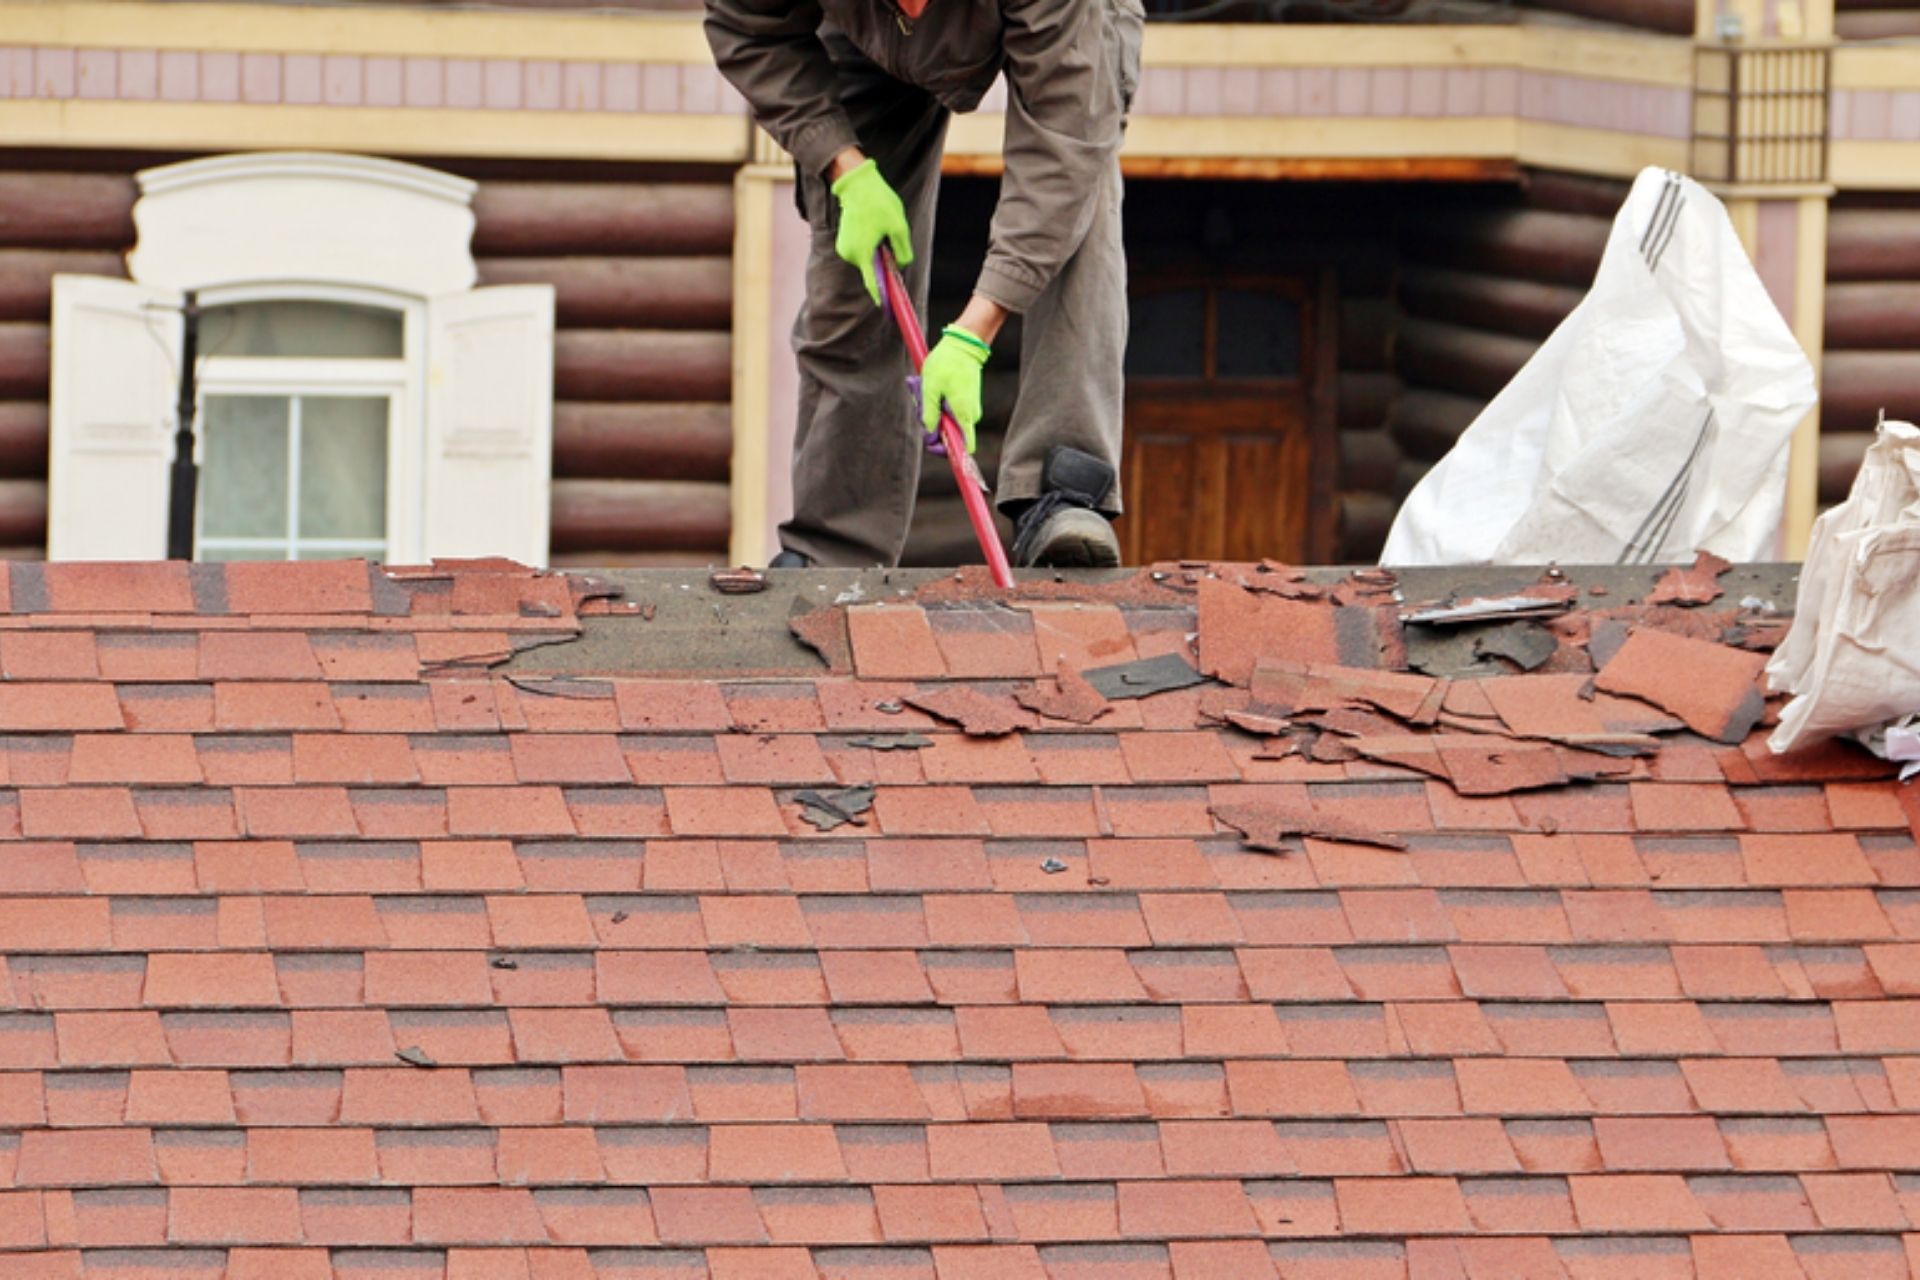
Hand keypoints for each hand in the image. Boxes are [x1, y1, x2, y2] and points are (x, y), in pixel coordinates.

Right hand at [830, 158, 911, 304]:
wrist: (856, 183)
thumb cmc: (878, 202)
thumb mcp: (899, 226)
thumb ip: (902, 251)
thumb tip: (900, 266)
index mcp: (863, 253)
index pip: (874, 284)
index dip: (884, 298)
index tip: (890, 311)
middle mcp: (850, 255)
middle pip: (873, 271)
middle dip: (885, 265)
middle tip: (891, 242)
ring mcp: (845, 249)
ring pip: (868, 261)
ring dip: (878, 253)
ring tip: (881, 229)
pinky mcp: (844, 243)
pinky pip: (862, 252)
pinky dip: (871, 247)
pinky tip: (874, 228)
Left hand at [921, 326, 990, 452]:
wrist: (963, 344)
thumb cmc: (946, 364)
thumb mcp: (930, 388)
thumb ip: (929, 414)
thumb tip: (930, 433)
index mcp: (963, 414)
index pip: (963, 447)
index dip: (947, 450)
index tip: (932, 444)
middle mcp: (969, 415)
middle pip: (947, 432)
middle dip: (930, 422)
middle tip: (919, 400)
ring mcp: (967, 407)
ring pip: (944, 419)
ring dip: (930, 408)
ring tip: (922, 388)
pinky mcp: (964, 400)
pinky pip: (947, 408)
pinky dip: (936, 401)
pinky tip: (928, 386)